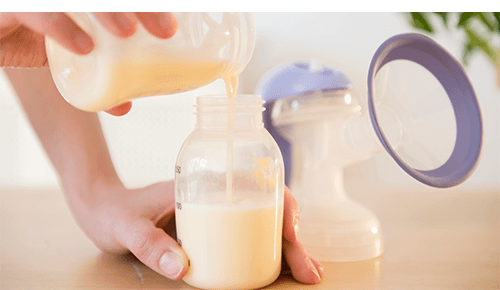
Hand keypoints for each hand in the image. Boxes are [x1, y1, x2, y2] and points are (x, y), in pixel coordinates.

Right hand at [0, 12, 176, 115]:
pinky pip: (36, 12)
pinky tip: (83, 47)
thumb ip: (95, 77)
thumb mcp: (68, 59)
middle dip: (142, 8)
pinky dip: (61, 27)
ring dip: (107, 11)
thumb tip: (126, 106)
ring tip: (128, 34)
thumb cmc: (30, 38)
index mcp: (84, 3)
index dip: (150, 9)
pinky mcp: (13, 7)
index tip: (172, 29)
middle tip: (166, 31)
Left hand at [70, 179, 322, 282]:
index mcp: (204, 184)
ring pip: (263, 223)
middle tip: (309, 269)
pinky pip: (249, 235)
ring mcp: (216, 211)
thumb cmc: (115, 211)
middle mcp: (216, 194)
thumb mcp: (127, 228)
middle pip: (267, 208)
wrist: (103, 208)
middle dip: (294, 237)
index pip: (255, 185)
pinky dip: (271, 250)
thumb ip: (149, 245)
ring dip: (289, 246)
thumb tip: (180, 267)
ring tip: (305, 272)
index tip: (291, 232)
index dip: (282, 206)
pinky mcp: (213, 227)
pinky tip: (282, 268)